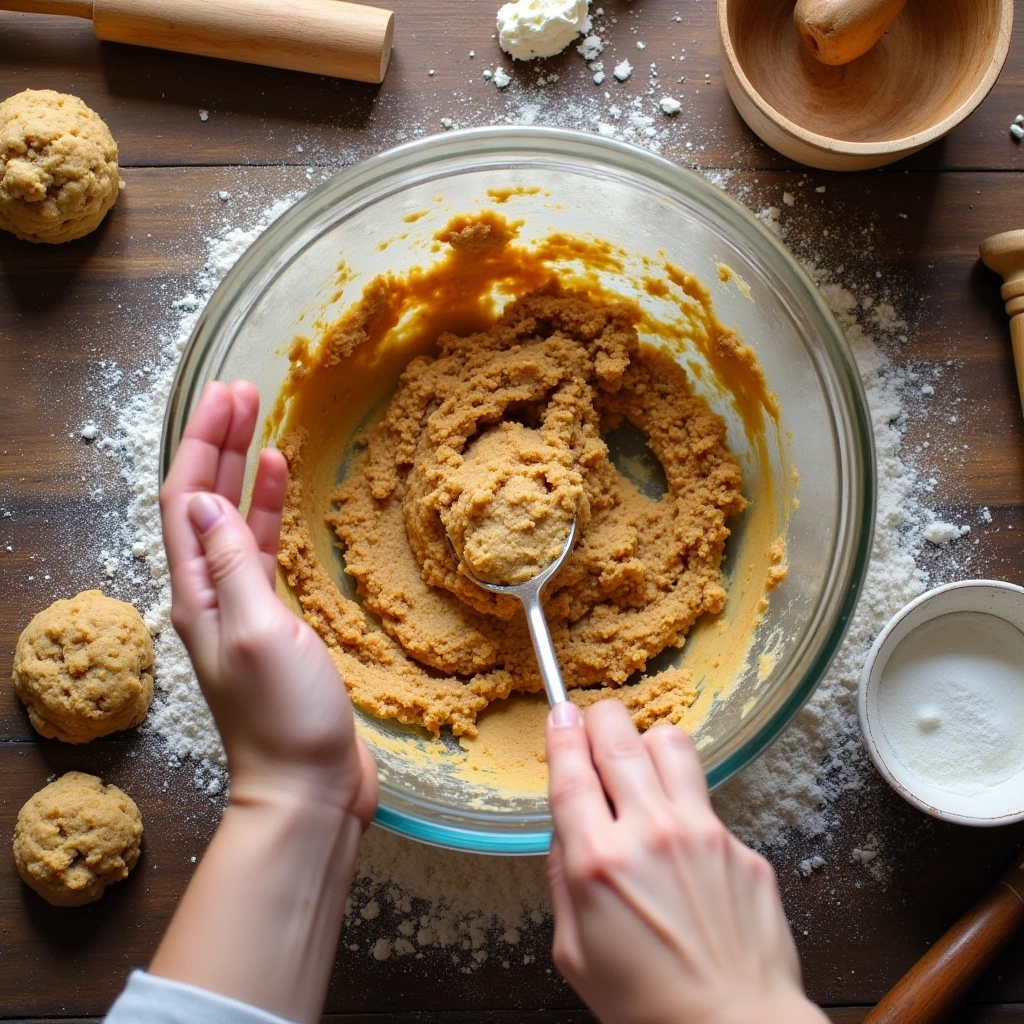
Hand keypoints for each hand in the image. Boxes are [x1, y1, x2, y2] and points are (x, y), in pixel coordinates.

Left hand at [159, 380, 377, 823]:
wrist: (307, 788)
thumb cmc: (284, 720)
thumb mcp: (257, 632)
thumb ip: (232, 564)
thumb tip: (206, 500)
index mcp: (198, 594)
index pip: (189, 500)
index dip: (203, 443)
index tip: (228, 396)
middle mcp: (212, 594)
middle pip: (206, 501)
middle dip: (219, 442)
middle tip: (243, 390)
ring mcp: (244, 607)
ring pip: (234, 518)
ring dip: (242, 468)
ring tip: (259, 422)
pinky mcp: (276, 622)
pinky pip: (263, 549)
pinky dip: (268, 509)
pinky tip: (279, 484)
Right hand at [545, 700, 825, 1023]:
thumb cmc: (648, 1005)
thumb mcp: (574, 952)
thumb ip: (563, 880)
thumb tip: (568, 831)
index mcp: (600, 864)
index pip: (572, 771)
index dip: (562, 732)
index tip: (560, 713)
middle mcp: (652, 834)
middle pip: (619, 736)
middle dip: (600, 721)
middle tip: (596, 729)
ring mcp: (703, 834)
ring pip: (670, 744)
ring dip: (647, 746)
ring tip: (642, 771)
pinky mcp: (741, 846)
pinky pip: (706, 800)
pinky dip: (685, 806)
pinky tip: (684, 847)